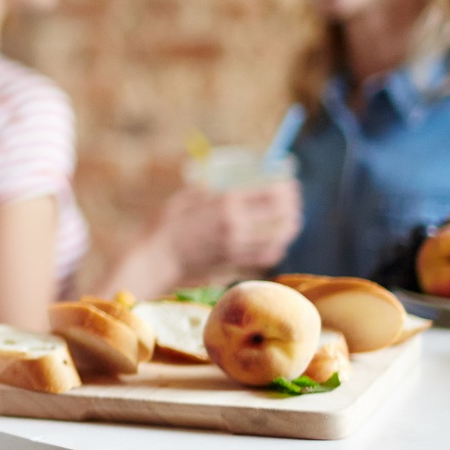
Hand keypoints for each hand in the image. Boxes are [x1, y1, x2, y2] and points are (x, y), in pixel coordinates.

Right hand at [159, 179, 303, 275]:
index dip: (285, 189)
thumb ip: (209, 192)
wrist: (156, 260)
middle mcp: (237, 225)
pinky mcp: (234, 264)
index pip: (270, 194)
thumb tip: (222, 186)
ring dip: (289, 229)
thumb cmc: (164, 226)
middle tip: (294, 202)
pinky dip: (276, 249)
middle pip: (280, 216)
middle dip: (293, 207)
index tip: (290, 185)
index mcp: (225, 204)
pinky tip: (276, 243)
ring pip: (278, 239)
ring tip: (292, 222)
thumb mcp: (185, 198)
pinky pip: (265, 257)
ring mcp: (237, 248)